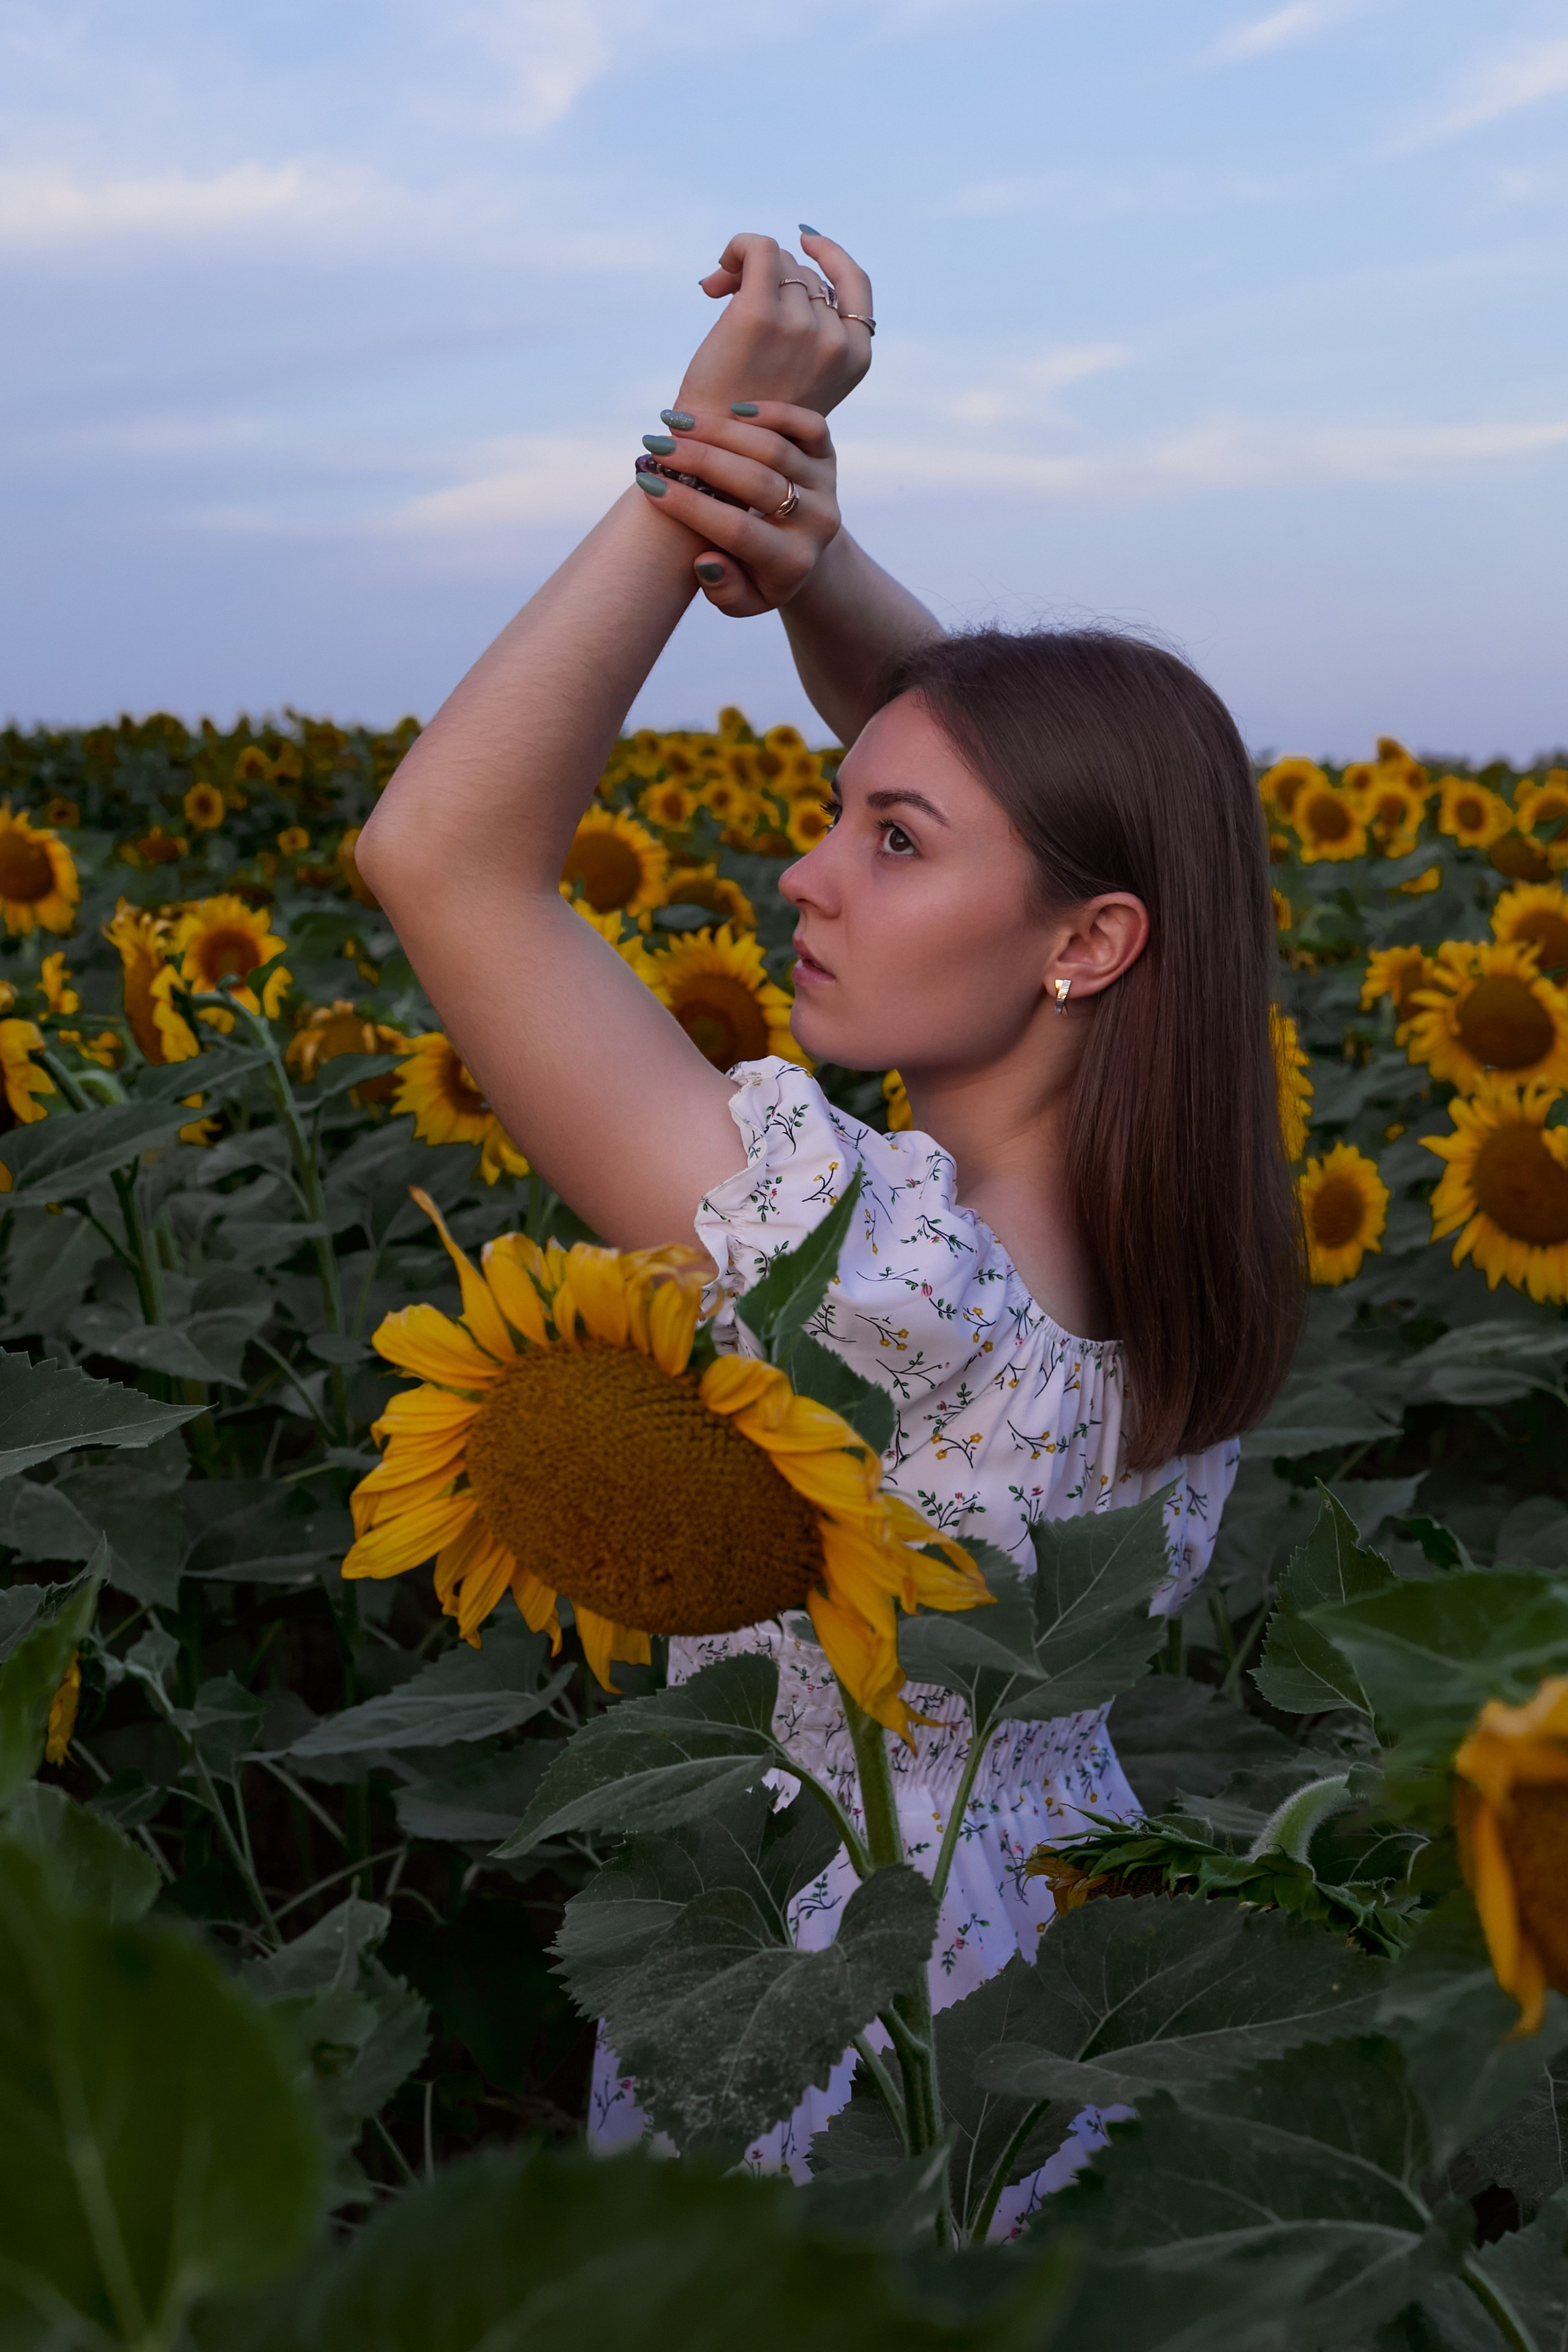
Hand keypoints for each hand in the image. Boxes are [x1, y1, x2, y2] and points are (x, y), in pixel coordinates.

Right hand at [634, 403, 838, 617]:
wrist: (805, 555)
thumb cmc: (756, 576)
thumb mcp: (741, 600)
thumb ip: (725, 592)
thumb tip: (707, 562)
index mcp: (791, 563)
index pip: (737, 531)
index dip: (690, 507)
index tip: (649, 486)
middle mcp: (816, 523)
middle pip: (757, 482)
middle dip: (701, 461)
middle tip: (657, 445)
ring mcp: (825, 486)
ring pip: (775, 448)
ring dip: (722, 430)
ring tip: (677, 422)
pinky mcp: (828, 457)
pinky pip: (808, 425)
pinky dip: (772, 412)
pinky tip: (731, 409)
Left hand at [674, 230, 873, 419]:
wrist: (717, 452)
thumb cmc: (753, 421)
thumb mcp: (802, 381)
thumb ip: (813, 334)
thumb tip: (787, 261)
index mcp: (855, 359)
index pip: (855, 285)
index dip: (831, 256)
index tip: (804, 240)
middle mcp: (834, 342)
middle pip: (806, 273)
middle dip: (772, 278)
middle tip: (734, 296)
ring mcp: (800, 327)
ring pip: (779, 263)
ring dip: (746, 272)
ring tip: (719, 296)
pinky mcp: (760, 315)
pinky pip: (758, 248)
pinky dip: (737, 248)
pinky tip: (716, 278)